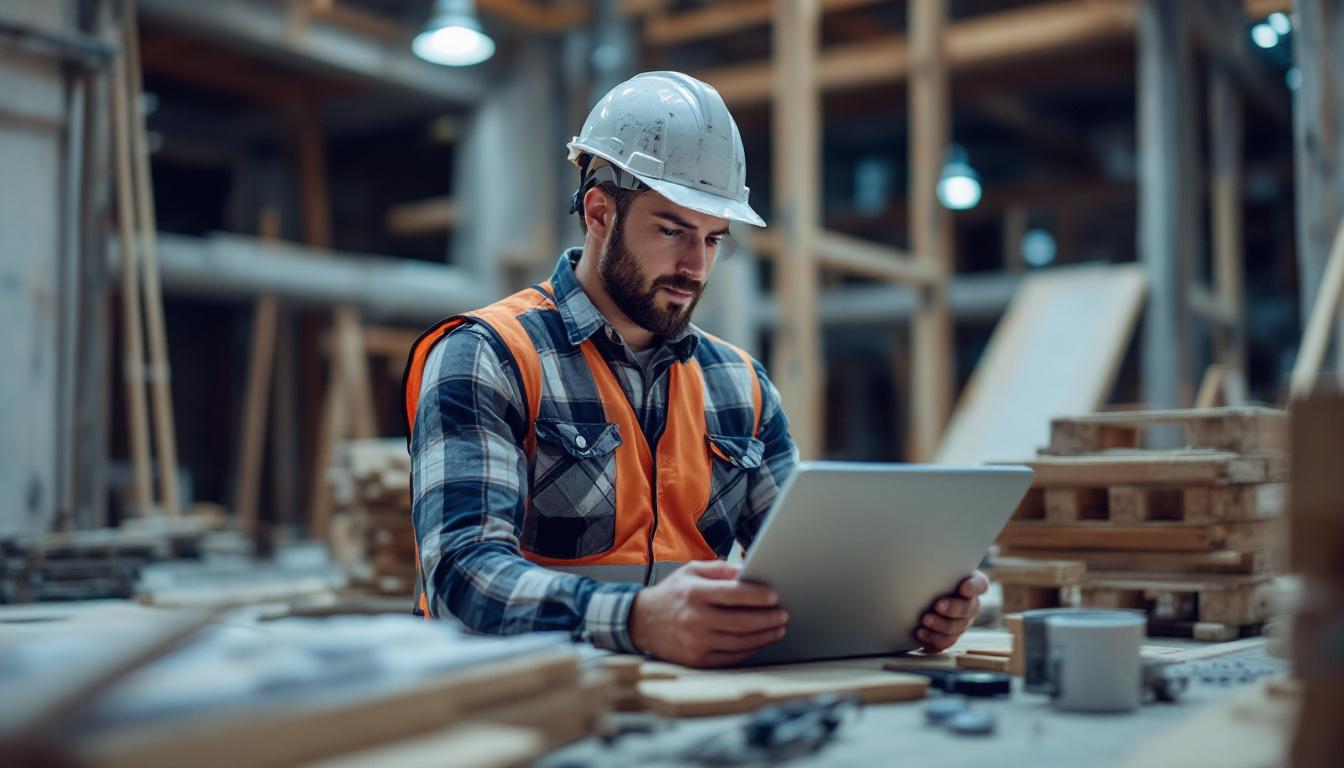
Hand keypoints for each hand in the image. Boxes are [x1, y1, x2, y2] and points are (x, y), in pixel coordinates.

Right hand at [628, 560, 788, 667]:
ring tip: (778, 628)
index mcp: (694, 593)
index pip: (734, 594)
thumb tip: (750, 571)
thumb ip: (721, 569)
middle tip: (782, 614)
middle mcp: (694, 619)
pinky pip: (730, 658)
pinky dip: (749, 650)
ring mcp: (695, 642)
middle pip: (742, 622)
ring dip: (764, 636)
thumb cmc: (672, 593)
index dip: (758, 595)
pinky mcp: (696, 660)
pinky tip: (759, 642)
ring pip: (740, 642)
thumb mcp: (691, 571)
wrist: (642, 621)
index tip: (774, 596)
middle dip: (768, 618)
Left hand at [915, 570, 988, 652]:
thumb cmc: (928, 578)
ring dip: (941, 625)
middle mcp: (969, 605)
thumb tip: (917, 558)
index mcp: (970, 585)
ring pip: (957, 627)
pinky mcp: (949, 636)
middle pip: (969, 608)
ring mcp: (961, 623)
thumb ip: (934, 566)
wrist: (918, 598)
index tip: (963, 587)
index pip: (980, 585)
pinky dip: (933, 638)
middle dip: (953, 608)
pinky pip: (945, 642)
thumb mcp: (933, 570)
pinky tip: (920, 632)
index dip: (973, 587)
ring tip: (925, 620)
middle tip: (938, 605)